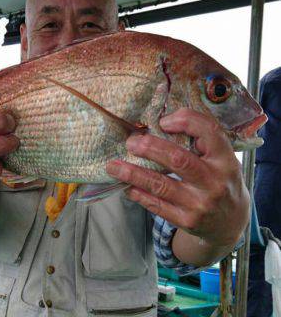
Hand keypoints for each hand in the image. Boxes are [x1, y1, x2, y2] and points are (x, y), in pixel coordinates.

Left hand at [106, 108, 249, 248]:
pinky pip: (156, 205)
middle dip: (150, 148)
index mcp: (225, 160)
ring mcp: (200, 204)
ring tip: (113, 166)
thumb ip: (200, 142)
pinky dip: (138, 193)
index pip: (209, 132)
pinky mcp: (187, 221)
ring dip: (133, 173)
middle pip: (178, 159)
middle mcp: (214, 182)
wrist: (231, 223)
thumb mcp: (220, 159)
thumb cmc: (219, 181)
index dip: (185, 121)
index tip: (163, 121)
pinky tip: (126, 186)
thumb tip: (160, 124)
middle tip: (131, 142)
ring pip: (160, 185)